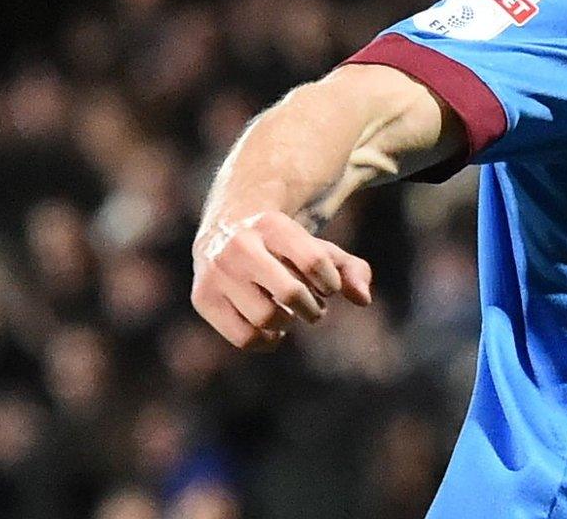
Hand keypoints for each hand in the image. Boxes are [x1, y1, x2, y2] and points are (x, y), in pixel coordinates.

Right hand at [191, 211, 373, 350]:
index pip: (314, 261)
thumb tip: (363, 299)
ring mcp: (217, 272)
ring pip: (266, 317)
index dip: (331, 282)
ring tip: (291, 315)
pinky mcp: (202, 297)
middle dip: (312, 308)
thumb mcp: (317, 246)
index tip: (328, 286)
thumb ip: (350, 268)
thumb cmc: (283, 246)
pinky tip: (274, 330)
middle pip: (290, 293)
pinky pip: (243, 337)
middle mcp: (240, 246)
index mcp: (273, 225)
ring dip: (289, 323)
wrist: (224, 230)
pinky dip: (267, 340)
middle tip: (316, 309)